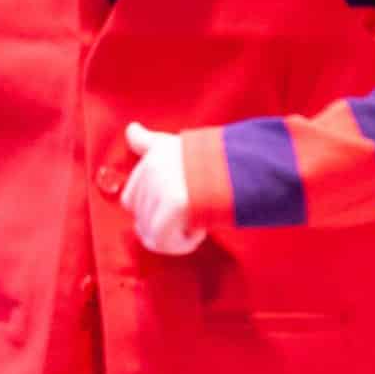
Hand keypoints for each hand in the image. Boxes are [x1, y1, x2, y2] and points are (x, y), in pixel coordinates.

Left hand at [120, 122, 204, 254]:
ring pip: (152, 235)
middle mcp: (152, 170)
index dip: (153, 212)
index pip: (129, 202)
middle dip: (165, 226)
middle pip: (140, 222)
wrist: (245, 167)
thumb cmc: (214, 161)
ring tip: (198, 221)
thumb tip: (131, 129)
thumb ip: (149, 142)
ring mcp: (161, 186)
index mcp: (151, 158)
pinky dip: (183, 244)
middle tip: (192, 216)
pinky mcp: (175, 203)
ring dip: (177, 237)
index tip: (180, 207)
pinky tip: (200, 230)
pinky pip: (164, 241)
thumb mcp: (177, 146)